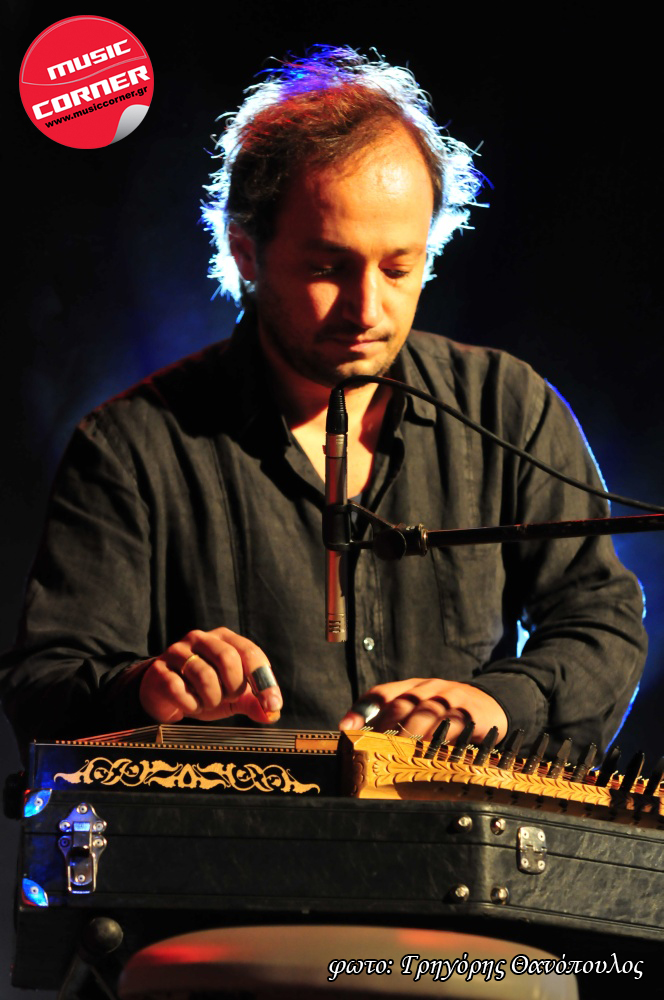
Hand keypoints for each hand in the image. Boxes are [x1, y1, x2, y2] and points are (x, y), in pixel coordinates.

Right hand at [139, 627, 281, 724]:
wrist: (165, 697)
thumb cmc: (204, 692)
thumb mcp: (233, 697)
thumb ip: (254, 702)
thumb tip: (273, 712)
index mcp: (224, 638)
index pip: (249, 651)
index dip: (263, 679)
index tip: (271, 703)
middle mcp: (200, 638)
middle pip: (227, 658)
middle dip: (233, 687)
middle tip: (228, 698)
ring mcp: (177, 651)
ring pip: (204, 676)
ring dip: (211, 699)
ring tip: (207, 703)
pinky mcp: (159, 670)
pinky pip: (179, 689)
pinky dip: (190, 705)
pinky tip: (190, 706)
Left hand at [338, 678, 507, 743]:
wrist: (492, 703)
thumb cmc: (447, 711)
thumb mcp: (423, 707)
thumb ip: (397, 717)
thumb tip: (364, 739)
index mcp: (413, 687)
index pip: (383, 692)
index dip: (362, 709)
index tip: (346, 727)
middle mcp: (430, 689)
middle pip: (403, 704)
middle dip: (386, 726)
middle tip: (372, 746)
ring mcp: (451, 699)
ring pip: (427, 713)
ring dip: (411, 733)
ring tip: (398, 751)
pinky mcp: (471, 714)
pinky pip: (454, 726)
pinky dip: (441, 739)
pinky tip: (431, 753)